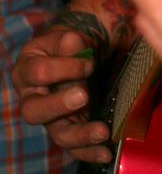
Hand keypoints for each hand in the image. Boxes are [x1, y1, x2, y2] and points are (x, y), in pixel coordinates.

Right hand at [12, 28, 112, 165]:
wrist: (78, 54)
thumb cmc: (69, 45)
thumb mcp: (67, 38)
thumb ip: (69, 41)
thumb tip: (73, 44)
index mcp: (27, 69)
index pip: (38, 73)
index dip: (64, 68)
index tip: (89, 63)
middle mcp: (32, 97)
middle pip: (34, 111)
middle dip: (58, 105)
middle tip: (83, 95)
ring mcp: (50, 117)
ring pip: (56, 133)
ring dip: (80, 135)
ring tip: (102, 131)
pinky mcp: (67, 128)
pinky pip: (74, 146)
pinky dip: (90, 151)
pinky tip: (105, 152)